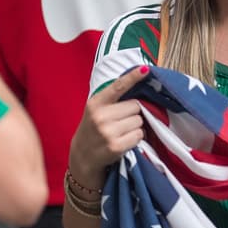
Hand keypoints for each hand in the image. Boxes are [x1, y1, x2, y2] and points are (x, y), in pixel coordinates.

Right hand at [66, 66, 151, 189]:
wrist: (82, 157)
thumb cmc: (93, 130)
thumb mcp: (96, 110)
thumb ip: (112, 100)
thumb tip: (139, 88)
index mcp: (95, 103)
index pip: (118, 86)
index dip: (133, 77)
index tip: (145, 70)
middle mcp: (100, 116)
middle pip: (135, 106)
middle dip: (134, 113)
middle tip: (123, 121)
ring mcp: (107, 132)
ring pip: (139, 121)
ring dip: (136, 126)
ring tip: (122, 132)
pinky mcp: (116, 146)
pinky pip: (139, 135)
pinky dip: (136, 138)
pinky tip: (125, 141)